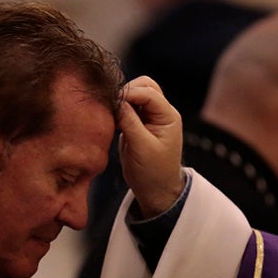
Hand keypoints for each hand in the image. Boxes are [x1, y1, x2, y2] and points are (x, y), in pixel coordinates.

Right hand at [116, 76, 184, 217]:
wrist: (156, 190)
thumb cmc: (153, 172)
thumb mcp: (141, 147)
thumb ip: (129, 121)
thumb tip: (116, 100)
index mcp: (168, 116)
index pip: (148, 92)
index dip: (129, 93)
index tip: (112, 102)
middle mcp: (161, 113)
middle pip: (144, 86)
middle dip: (126, 92)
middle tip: (111, 107)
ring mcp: (149, 118)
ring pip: (134, 95)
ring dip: (121, 101)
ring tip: (110, 115)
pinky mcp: (138, 124)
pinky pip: (127, 108)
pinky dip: (118, 110)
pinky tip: (111, 120)